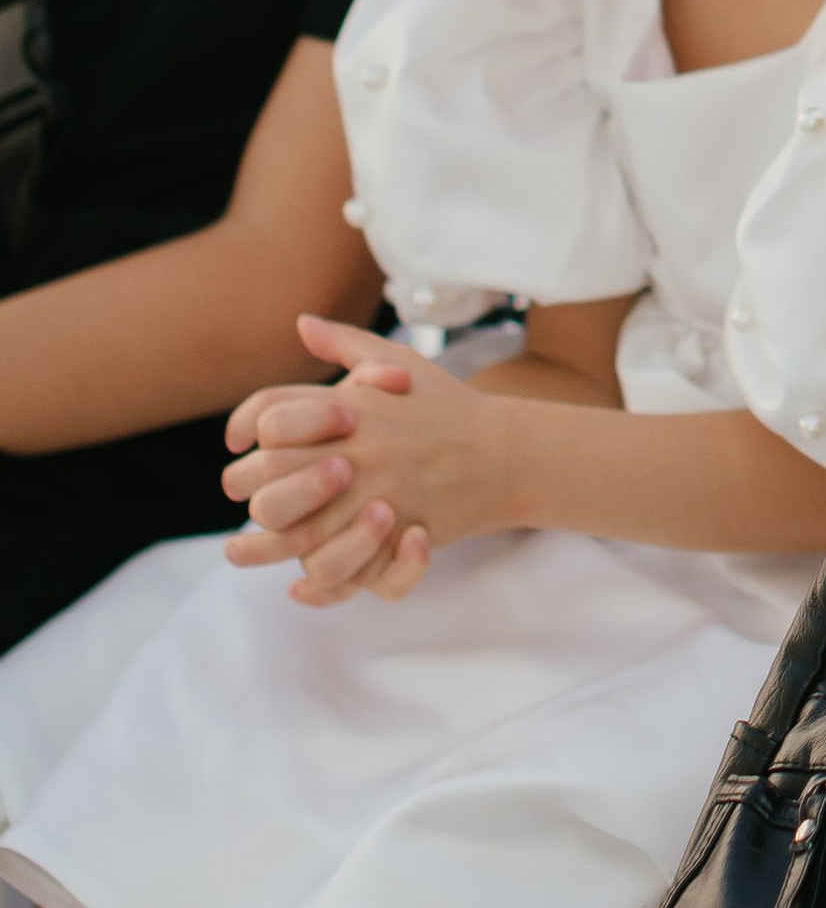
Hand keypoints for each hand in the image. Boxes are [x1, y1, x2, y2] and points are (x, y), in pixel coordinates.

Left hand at [221, 319, 508, 605]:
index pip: (274, 414)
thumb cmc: (447, 407)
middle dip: (247, 484)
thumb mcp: (400, 362)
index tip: (237, 441)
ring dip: (262, 545)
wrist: (508, 455)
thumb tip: (301, 323)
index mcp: (353, 407)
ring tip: (235, 550)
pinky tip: (295, 582)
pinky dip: (316, 583)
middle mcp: (359, 451)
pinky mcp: (396, 537)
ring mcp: (378, 496)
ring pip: (298, 531)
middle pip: (272, 473)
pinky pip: (345, 570)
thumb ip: (347, 344)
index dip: (245, 426)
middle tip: (241, 491)